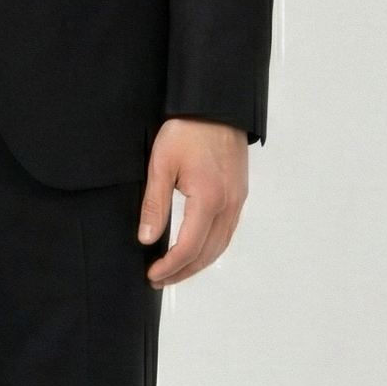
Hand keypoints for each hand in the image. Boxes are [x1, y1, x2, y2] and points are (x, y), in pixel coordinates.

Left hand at [137, 118, 249, 286]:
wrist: (215, 106)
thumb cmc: (187, 129)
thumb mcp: (161, 165)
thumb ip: (154, 205)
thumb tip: (147, 239)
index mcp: (208, 200)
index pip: (188, 248)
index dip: (169, 266)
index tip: (152, 274)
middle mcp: (228, 204)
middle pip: (208, 253)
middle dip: (183, 272)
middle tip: (159, 279)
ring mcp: (237, 200)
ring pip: (221, 245)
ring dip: (198, 263)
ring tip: (175, 271)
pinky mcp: (239, 194)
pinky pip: (227, 231)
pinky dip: (211, 248)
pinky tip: (197, 249)